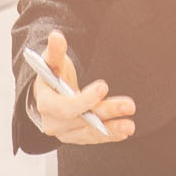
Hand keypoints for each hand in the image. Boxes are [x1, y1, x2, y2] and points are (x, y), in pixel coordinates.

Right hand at [30, 31, 135, 145]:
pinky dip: (109, 135)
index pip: (64, 107)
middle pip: (81, 120)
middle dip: (105, 112)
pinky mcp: (76, 138)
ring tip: (130, 126)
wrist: (48, 96)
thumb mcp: (52, 62)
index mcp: (45, 104)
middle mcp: (53, 123)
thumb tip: (56, 36)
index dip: (84, 100)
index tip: (104, 87)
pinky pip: (93, 138)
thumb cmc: (52, 76)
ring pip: (90, 132)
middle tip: (129, 105)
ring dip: (111, 129)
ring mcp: (65, 133)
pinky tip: (124, 131)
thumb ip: (55, 51)